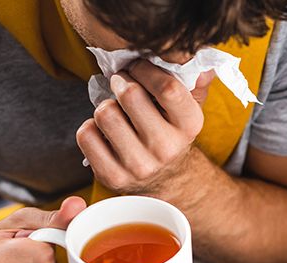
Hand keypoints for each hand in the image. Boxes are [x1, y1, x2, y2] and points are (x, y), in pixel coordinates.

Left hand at [76, 60, 215, 195]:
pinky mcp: (113, 176)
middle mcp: (167, 148)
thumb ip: (195, 81)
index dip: (145, 69)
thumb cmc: (172, 132)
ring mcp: (139, 165)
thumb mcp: (189, 108)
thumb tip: (200, 60)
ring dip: (105, 106)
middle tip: (122, 84)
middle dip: (121, 82)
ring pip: (104, 114)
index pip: (167, 88)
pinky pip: (86, 135)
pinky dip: (90, 127)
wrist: (166, 179)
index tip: (136, 67)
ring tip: (115, 112)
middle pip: (129, 95)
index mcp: (189, 126)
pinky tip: (104, 132)